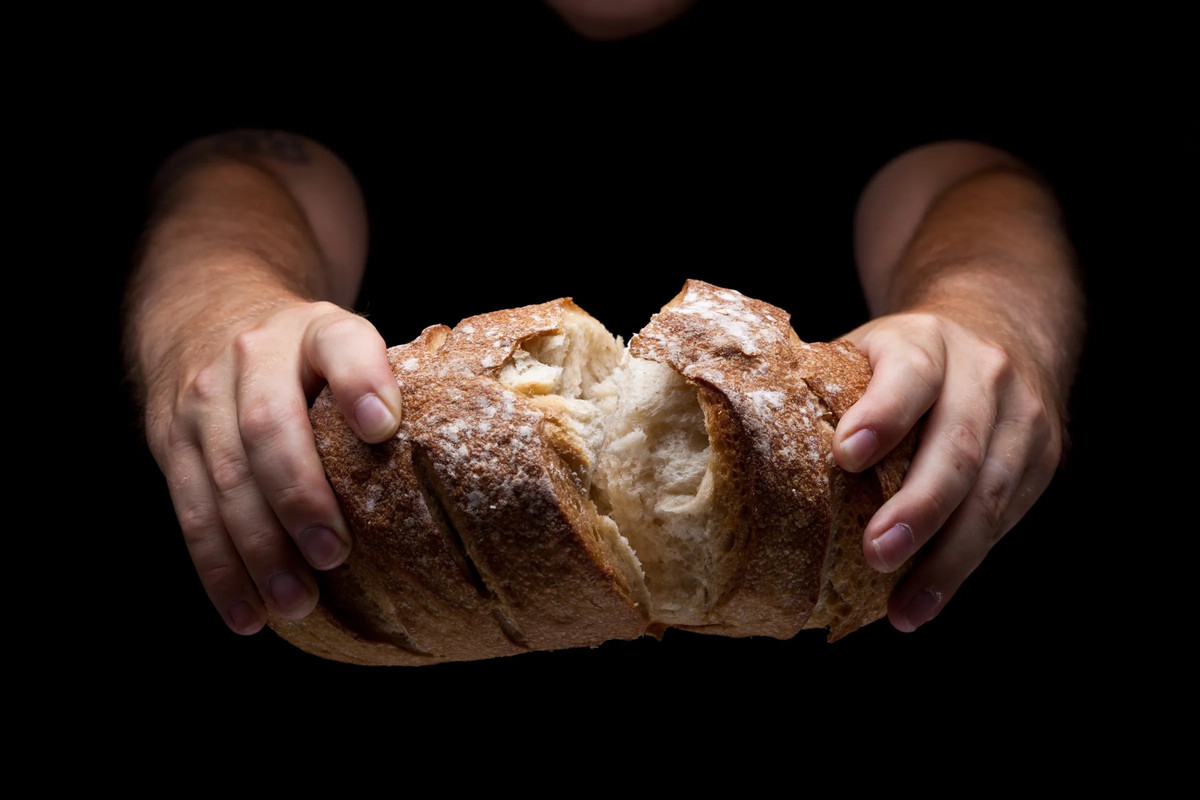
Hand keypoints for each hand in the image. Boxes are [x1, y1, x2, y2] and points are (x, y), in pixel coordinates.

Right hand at [142, 299, 401, 633]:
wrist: (204, 314)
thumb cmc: (304, 353)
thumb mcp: (346, 344)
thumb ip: (383, 389)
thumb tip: (449, 474)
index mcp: (314, 330)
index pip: (340, 344)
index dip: (361, 380)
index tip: (383, 425)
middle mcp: (253, 356)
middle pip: (269, 427)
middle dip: (300, 496)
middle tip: (335, 554)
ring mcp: (202, 400)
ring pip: (225, 479)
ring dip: (259, 550)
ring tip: (297, 601)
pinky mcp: (172, 443)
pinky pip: (191, 512)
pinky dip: (219, 569)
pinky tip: (248, 613)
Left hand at [833, 311, 1061, 631]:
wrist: (1000, 331)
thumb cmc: (906, 360)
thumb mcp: (867, 351)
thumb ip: (825, 386)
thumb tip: (740, 439)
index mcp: (926, 342)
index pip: (909, 374)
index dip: (882, 414)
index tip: (846, 456)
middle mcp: (984, 374)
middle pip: (958, 446)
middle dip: (918, 507)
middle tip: (876, 554)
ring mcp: (1022, 418)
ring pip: (991, 495)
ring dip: (947, 559)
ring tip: (905, 607)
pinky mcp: (1042, 460)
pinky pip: (1005, 520)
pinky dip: (965, 564)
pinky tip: (926, 599)